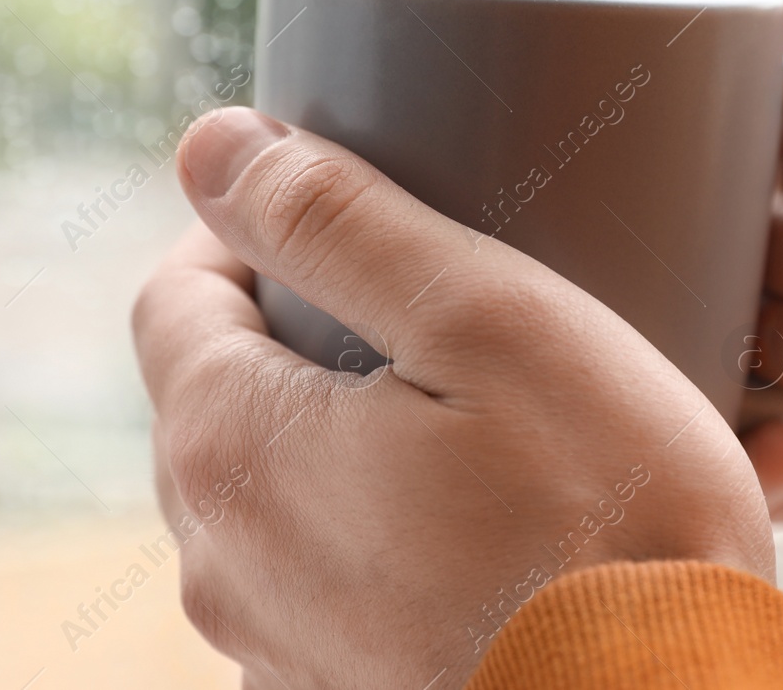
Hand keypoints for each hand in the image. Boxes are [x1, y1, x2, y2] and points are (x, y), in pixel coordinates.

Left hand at [131, 108, 772, 687]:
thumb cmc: (607, 522)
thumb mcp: (488, 322)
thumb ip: (336, 223)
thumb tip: (209, 143)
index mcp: (232, 450)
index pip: (175, 298)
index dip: (243, 232)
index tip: (334, 209)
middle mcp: (223, 563)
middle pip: (219, 396)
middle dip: (299, 330)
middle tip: (422, 298)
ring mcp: (276, 645)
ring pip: (275, 491)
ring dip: (343, 431)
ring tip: (468, 406)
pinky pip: (328, 576)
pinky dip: (379, 523)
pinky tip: (483, 517)